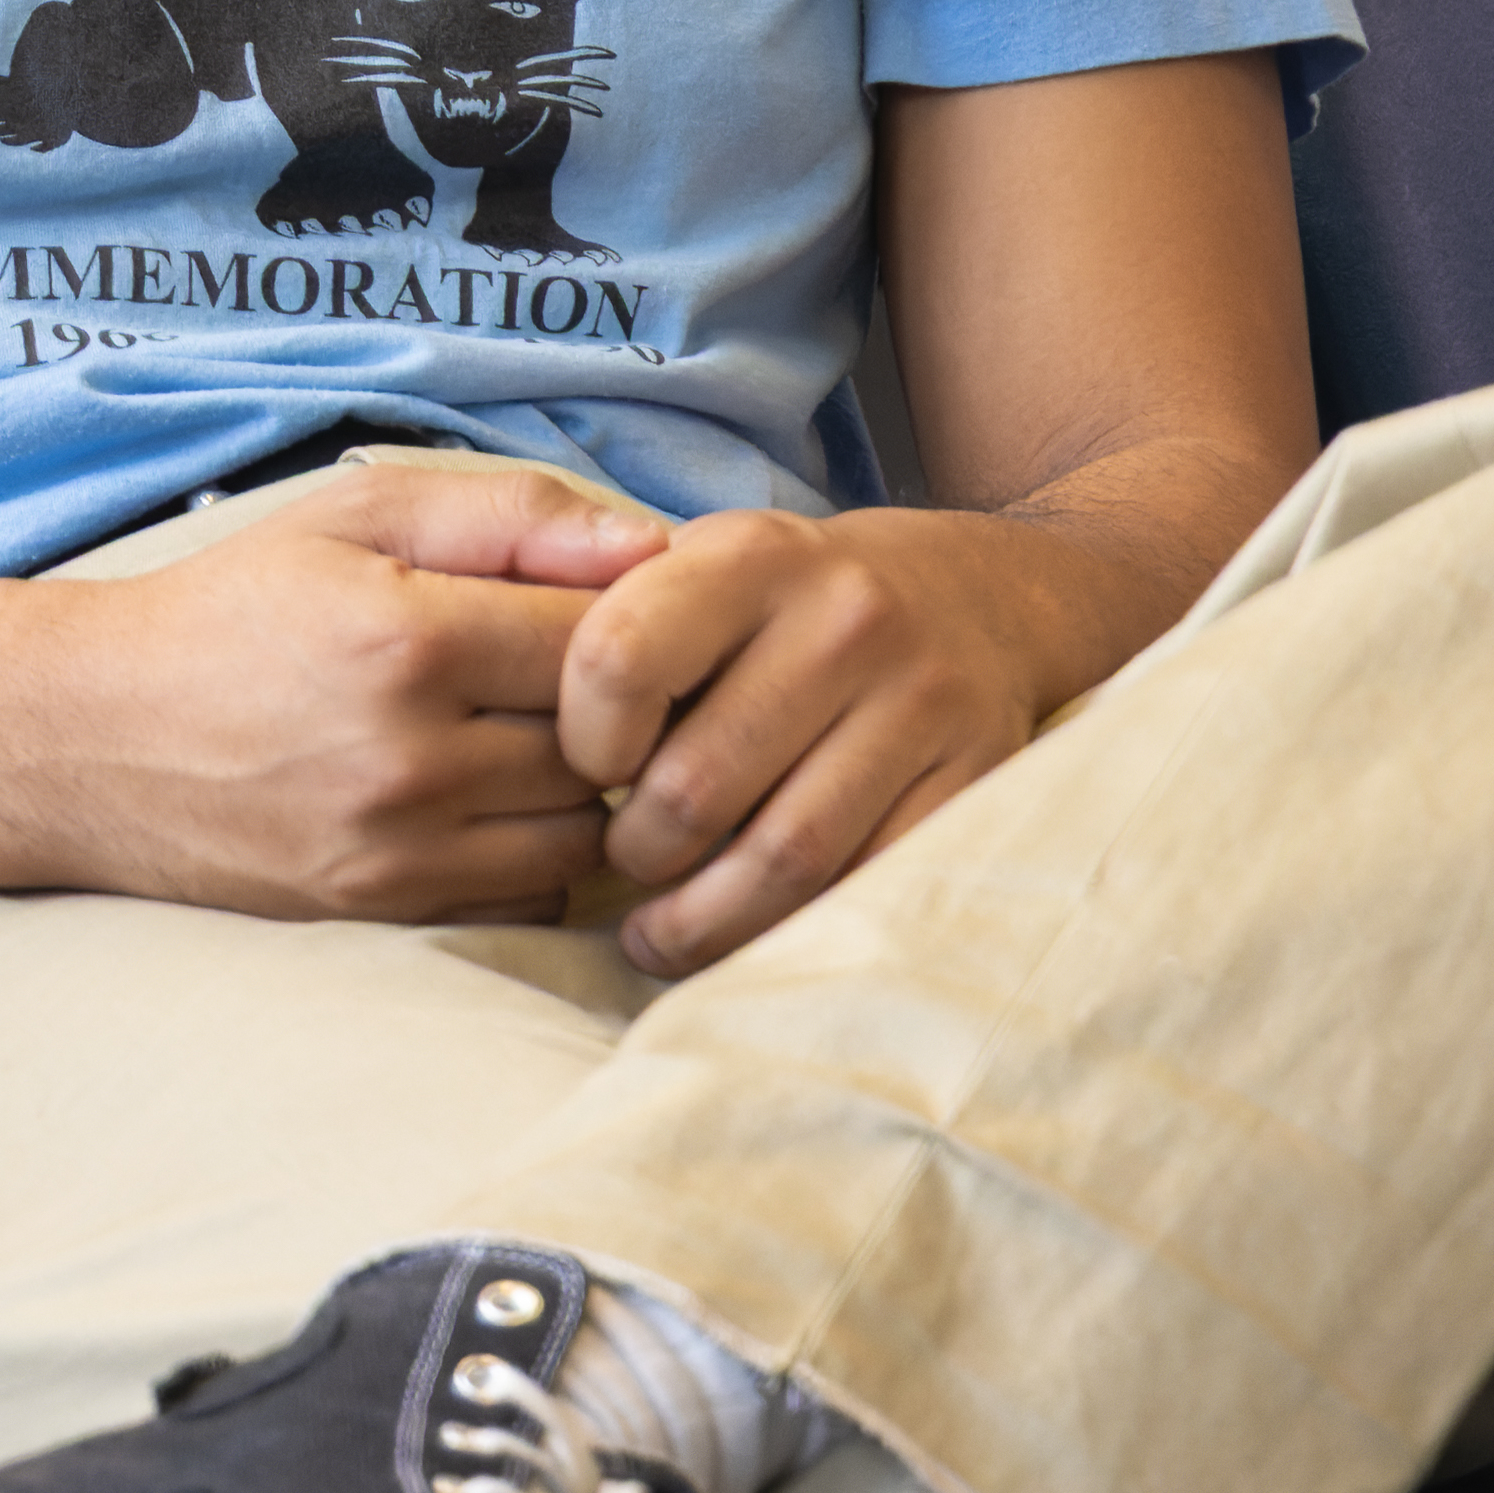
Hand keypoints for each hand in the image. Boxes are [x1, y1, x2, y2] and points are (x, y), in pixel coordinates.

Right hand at [4, 464, 679, 921]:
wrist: (89, 736)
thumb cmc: (229, 609)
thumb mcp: (350, 519)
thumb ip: (507, 514)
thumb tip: (654, 545)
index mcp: (409, 638)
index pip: (605, 640)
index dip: (624, 621)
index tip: (601, 611)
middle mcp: (411, 755)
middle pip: (609, 744)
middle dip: (614, 707)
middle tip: (571, 674)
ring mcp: (399, 847)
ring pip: (583, 830)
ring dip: (582, 786)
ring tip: (528, 735)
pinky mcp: (384, 908)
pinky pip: (531, 893)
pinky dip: (534, 850)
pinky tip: (488, 799)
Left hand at [558, 506, 1125, 971]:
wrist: (971, 594)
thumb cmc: (787, 601)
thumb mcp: (702, 569)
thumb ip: (611, 622)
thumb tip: (514, 728)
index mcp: (750, 556)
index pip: (617, 661)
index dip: (581, 740)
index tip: (587, 770)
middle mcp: (844, 618)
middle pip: (696, 784)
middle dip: (638, 851)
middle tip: (622, 864)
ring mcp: (921, 700)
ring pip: (783, 856)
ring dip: (702, 920)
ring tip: (657, 934)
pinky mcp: (978, 775)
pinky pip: (867, 883)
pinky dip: (794, 930)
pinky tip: (748, 936)